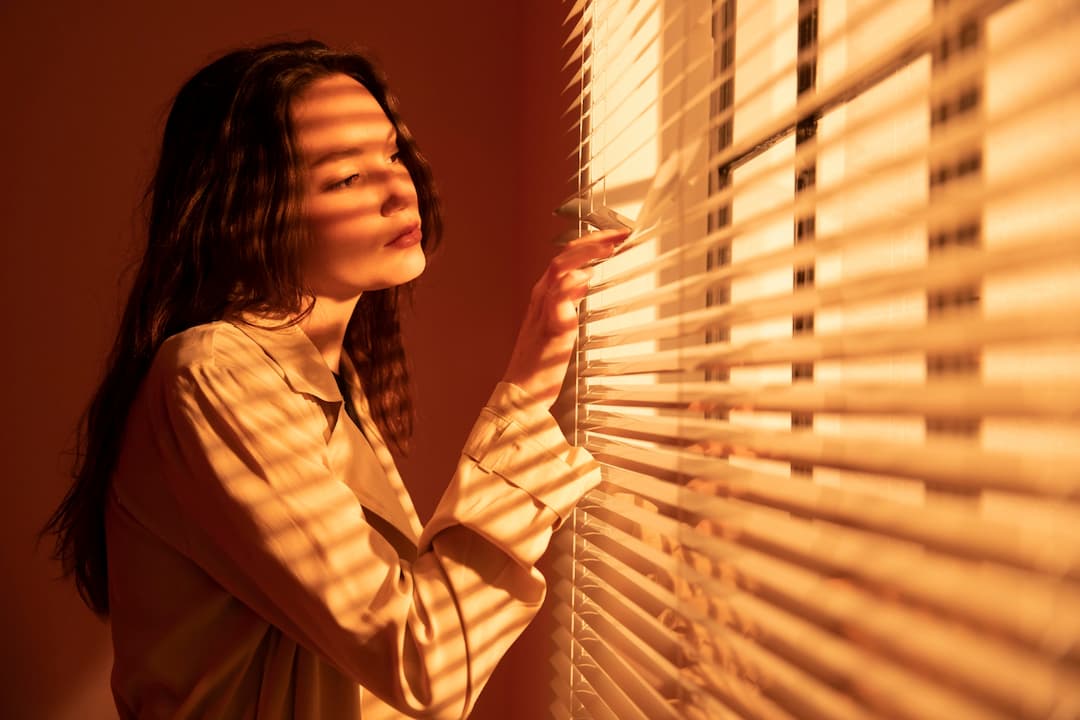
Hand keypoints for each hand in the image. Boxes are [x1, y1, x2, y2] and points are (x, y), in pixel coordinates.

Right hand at [502, 228, 629, 408]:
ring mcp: (543, 310)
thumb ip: (570, 299)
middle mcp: (542, 296)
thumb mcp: (560, 321)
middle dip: (593, 241)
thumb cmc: (541, 361)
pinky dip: (571, 284)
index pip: (567, 257)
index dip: (591, 243)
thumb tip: (584, 279)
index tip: (615, 236)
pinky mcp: (550, 327)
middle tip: (620, 234)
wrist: (523, 389)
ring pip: (559, 268)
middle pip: (565, 255)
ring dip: (586, 254)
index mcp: (545, 293)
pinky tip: (587, 277)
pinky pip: (557, 298)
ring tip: (609, 247)